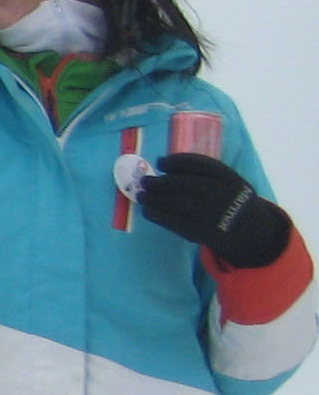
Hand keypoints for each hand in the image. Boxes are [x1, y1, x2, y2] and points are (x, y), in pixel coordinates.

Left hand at [134, 152, 292, 269]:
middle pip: (184, 184)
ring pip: (177, 203)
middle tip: (145, 181)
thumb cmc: (231, 200)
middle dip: (160, 182)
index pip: (200, 164)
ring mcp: (214, 214)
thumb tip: (164, 167)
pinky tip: (147, 211)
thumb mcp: (228, 182)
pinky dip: (157, 215)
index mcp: (230, 177)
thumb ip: (204, 174)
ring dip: (154, 198)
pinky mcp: (205, 232)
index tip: (160, 162)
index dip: (177, 161)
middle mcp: (223, 194)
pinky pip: (176, 222)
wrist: (252, 231)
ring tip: (141, 195)